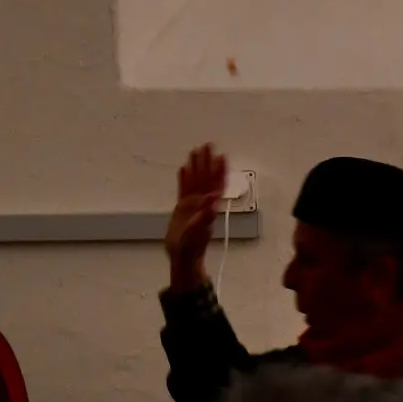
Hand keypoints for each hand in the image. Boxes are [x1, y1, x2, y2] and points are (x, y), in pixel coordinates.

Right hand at [166, 144, 227, 292]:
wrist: (182, 257)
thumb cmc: (192, 247)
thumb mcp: (199, 232)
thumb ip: (206, 215)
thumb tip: (214, 198)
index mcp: (209, 207)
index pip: (216, 184)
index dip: (219, 170)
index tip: (221, 155)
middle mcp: (202, 203)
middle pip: (205, 178)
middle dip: (207, 162)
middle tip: (207, 144)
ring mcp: (192, 205)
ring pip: (195, 181)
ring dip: (196, 166)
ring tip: (195, 151)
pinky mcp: (182, 209)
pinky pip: (183, 189)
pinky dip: (183, 178)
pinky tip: (183, 168)